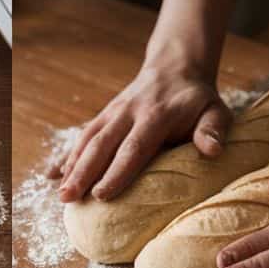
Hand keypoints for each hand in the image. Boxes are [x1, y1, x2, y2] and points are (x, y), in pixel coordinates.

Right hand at [52, 65, 230, 201]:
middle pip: (102, 145)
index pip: (133, 146)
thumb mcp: (215, 110)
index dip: (117, 171)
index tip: (102, 194)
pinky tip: (53, 176)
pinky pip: (81, 137)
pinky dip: (66, 156)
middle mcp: (128, 113)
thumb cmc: (197, 100)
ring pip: (87, 141)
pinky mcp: (102, 116)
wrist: (174, 68)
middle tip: (69, 199)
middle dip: (83, 172)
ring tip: (61, 194)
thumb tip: (213, 151)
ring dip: (71, 167)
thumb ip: (213, 129)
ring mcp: (111, 113)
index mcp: (155, 115)